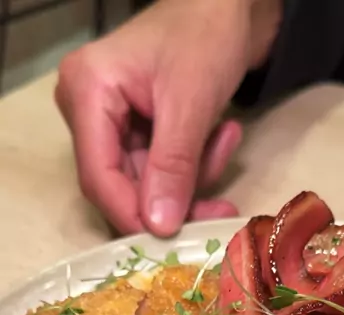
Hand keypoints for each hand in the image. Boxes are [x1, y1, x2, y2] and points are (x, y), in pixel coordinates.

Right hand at [55, 0, 281, 235]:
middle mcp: (89, 109)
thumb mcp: (191, 104)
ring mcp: (112, 121)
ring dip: (194, 177)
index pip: (98, 175)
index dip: (132, 214)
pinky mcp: (137, 130)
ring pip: (148, 183)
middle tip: (220, 208)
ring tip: (226, 139)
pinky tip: (223, 134)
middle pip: (122, 185)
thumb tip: (159, 227)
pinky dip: (196, 164)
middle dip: (174, 199)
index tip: (170, 238)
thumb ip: (173, 167)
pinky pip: (163, 170)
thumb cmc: (206, 36)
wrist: (231, 6)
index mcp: (87, 92)